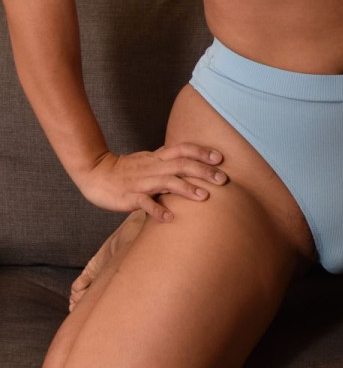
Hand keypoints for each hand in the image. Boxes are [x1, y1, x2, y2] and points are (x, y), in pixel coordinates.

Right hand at [74, 145, 229, 222]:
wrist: (94, 173)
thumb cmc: (124, 170)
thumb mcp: (148, 160)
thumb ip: (167, 161)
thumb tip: (188, 161)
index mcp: (157, 158)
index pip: (182, 149)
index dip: (201, 151)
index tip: (220, 157)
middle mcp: (152, 167)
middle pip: (181, 164)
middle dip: (203, 170)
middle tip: (223, 179)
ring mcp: (141, 182)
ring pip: (167, 182)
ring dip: (187, 188)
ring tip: (205, 197)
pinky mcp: (129, 197)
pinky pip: (144, 203)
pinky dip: (157, 210)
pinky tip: (170, 218)